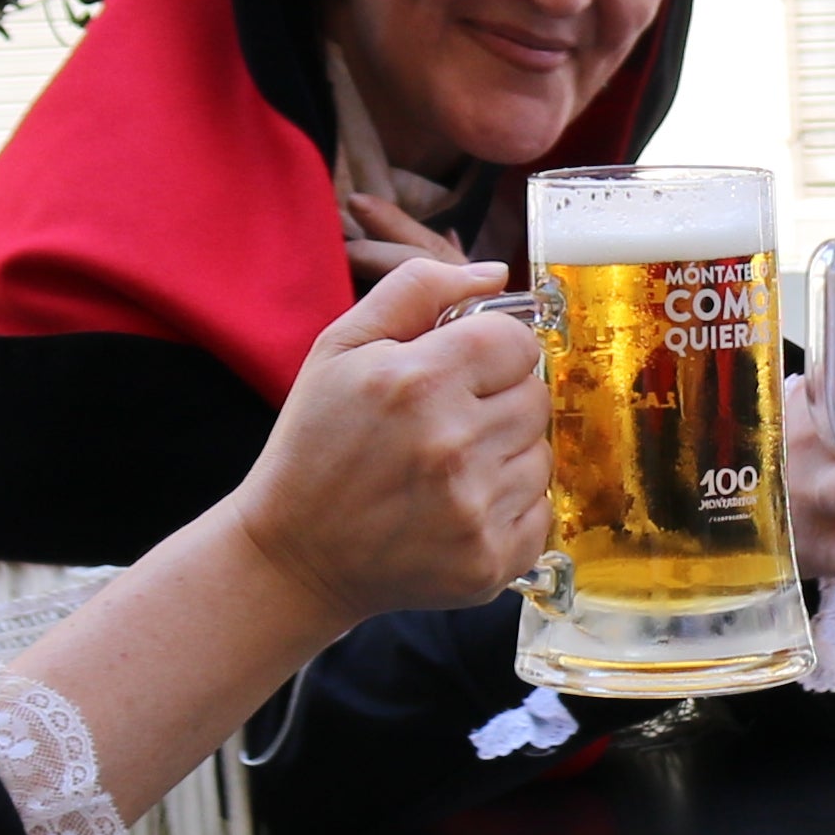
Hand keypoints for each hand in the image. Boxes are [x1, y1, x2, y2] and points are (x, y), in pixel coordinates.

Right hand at [237, 255, 551, 628]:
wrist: (293, 556)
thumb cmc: (314, 447)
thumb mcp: (339, 348)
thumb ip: (416, 290)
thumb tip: (494, 272)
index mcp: (418, 380)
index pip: (516, 341)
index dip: (492, 351)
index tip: (463, 371)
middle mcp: (454, 444)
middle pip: (535, 396)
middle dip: (498, 401)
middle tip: (447, 423)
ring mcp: (474, 508)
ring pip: (540, 454)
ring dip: (505, 455)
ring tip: (448, 468)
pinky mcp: (489, 561)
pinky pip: (540, 512)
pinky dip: (508, 508)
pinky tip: (458, 508)